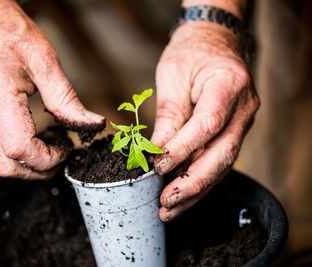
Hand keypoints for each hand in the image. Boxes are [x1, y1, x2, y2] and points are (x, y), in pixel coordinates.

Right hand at [0, 0, 103, 178]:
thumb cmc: (7, 30)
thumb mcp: (44, 59)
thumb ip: (66, 97)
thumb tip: (91, 123)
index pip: (19, 149)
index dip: (47, 157)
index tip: (66, 146)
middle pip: (6, 166)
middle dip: (39, 168)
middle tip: (62, 150)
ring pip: (0, 163)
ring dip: (30, 162)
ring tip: (52, 140)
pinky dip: (20, 153)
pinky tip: (37, 134)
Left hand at [152, 22, 259, 221]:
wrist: (214, 41)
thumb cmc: (191, 53)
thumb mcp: (172, 76)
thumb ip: (167, 117)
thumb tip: (154, 154)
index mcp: (229, 85)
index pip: (208, 124)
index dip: (183, 149)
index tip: (157, 166)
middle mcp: (244, 108)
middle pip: (222, 153)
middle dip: (193, 183)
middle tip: (166, 202)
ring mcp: (242, 122)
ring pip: (222, 164)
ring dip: (195, 190)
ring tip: (169, 209)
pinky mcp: (233, 132)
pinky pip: (218, 160)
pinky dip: (199, 180)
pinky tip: (181, 196)